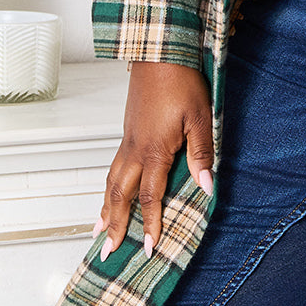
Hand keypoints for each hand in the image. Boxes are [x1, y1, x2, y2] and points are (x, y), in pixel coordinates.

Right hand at [94, 62, 213, 261]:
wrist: (159, 53)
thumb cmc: (182, 82)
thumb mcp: (200, 118)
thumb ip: (201, 154)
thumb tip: (206, 187)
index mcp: (154, 151)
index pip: (150, 197)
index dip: (151, 225)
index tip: (150, 249)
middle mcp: (135, 150)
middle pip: (120, 196)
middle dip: (115, 227)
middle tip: (108, 252)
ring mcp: (128, 141)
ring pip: (111, 183)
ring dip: (105, 209)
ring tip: (98, 232)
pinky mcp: (127, 132)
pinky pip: (113, 168)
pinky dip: (107, 188)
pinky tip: (108, 194)